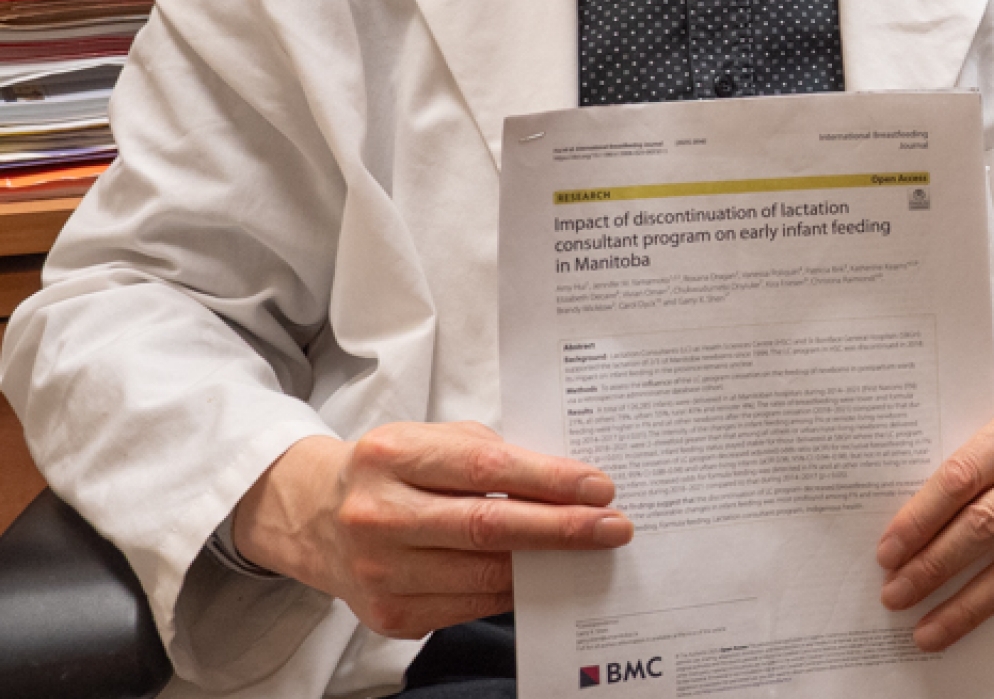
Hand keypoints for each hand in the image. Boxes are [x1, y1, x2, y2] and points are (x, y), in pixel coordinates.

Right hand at [231, 422, 632, 637]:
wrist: (313, 518)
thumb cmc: (392, 470)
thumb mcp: (431, 442)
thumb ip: (492, 458)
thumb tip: (568, 490)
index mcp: (390, 457)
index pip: (485, 470)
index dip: (548, 480)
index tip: (600, 487)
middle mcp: (377, 518)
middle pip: (487, 529)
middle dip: (561, 529)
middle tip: (614, 526)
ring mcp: (380, 574)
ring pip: (483, 576)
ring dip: (545, 566)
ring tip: (590, 553)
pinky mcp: (389, 617)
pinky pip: (469, 607)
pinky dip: (511, 591)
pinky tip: (540, 576)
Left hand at [875, 374, 993, 650]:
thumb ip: (991, 455)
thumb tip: (925, 522)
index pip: (965, 473)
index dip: (920, 518)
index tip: (888, 551)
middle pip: (987, 523)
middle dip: (933, 567)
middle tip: (896, 594)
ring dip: (968, 604)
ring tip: (931, 626)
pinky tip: (986, 613)